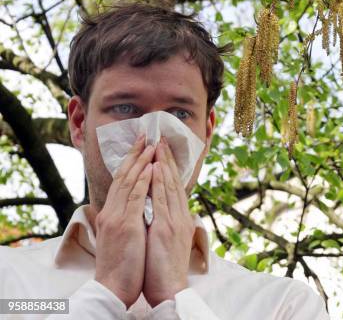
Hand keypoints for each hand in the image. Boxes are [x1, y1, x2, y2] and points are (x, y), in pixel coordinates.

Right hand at [94, 134, 154, 306]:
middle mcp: (112, 212)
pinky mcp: (125, 225)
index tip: (141, 146)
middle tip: (145, 134)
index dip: (132, 162)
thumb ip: (126, 219)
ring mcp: (117, 217)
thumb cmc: (121, 265)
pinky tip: (151, 168)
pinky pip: (136, 198)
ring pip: (129, 182)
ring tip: (151, 144)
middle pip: (124, 176)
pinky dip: (144, 180)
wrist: (113, 287)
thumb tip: (135, 208)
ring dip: (141, 161)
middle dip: (136, 154)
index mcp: (111, 214)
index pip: (122, 182)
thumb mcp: (122, 237)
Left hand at [143, 136, 194, 306]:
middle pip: (174, 182)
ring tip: (158, 145)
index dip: (169, 168)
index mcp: (180, 220)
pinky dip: (159, 181)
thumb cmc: (165, 270)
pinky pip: (162, 200)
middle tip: (161, 138)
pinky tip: (156, 167)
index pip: (175, 188)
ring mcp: (175, 221)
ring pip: (169, 186)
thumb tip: (160, 211)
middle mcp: (180, 216)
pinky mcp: (167, 228)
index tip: (163, 151)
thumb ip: (166, 223)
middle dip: (167, 159)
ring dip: (163, 163)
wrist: (170, 290)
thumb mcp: (168, 242)